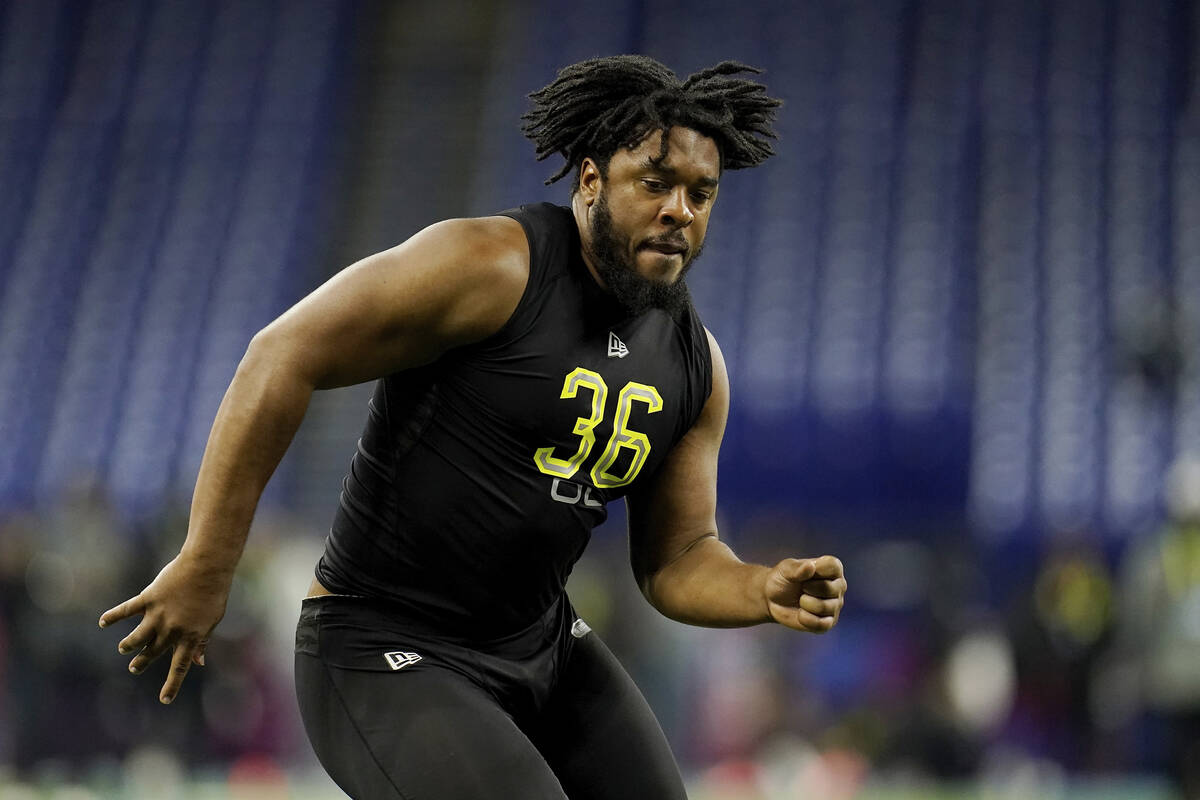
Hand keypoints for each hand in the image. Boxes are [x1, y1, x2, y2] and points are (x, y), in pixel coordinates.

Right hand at [98, 554, 229, 703]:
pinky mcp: (148, 599)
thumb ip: (202, 641)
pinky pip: (127, 610)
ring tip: (124, 649)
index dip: (172, 684)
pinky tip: (103, 622)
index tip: (164, 700)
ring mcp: (159, 615)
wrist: (207, 566)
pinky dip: (113, 616)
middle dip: (142, 662)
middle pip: (153, 652)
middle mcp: (172, 630)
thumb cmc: (213, 592)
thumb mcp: (212, 620)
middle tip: (135, 668)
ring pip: (137, 637)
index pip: (180, 666)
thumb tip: (199, 662)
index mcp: (190, 636)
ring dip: (129, 645)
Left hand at [765, 555, 845, 632]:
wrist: (773, 599)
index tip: (805, 573)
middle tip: (801, 588)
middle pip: (831, 589)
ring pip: (825, 608)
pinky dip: (806, 620)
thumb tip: (810, 566)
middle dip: (808, 589)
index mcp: (832, 568)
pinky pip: (822, 624)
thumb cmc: (783, 579)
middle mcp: (839, 586)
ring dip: (805, 604)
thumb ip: (797, 567)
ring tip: (800, 600)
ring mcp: (835, 605)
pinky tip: (800, 614)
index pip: (833, 566)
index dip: (815, 571)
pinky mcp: (829, 622)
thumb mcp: (785, 569)